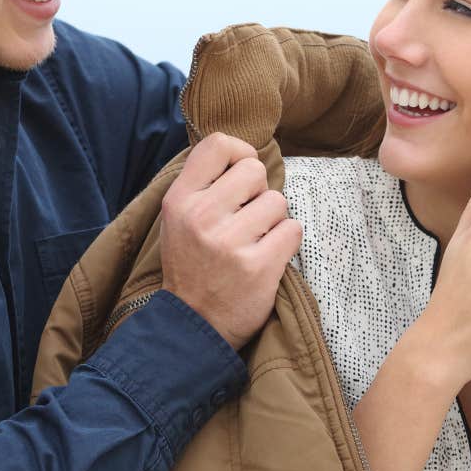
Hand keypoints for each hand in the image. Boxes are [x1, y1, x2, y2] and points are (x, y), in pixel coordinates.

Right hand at [160, 133, 303, 349]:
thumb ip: (202, 185)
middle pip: (255, 170)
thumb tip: (240, 152)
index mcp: (179, 200)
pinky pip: (293, 230)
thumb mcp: (177, 220)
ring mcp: (229, 242)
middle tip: (246, 218)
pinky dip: (286, 242)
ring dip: (273, 221)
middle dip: (259, 192)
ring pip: (278, 202)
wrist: (194, 325)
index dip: (240, 151)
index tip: (242, 172)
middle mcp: (201, 216)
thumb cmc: (191, 266)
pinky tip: (267, 257)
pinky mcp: (258, 266)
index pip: (219, 145)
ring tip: (253, 241)